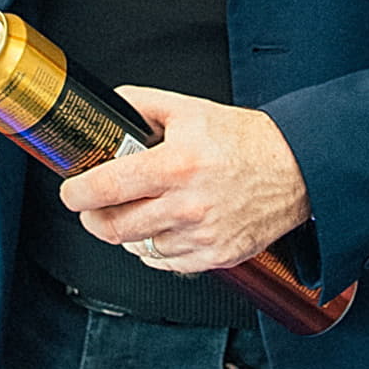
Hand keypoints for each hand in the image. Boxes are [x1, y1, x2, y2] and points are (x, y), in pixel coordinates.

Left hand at [56, 88, 310, 272]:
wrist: (297, 169)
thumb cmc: (247, 141)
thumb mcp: (189, 108)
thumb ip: (142, 105)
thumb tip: (109, 110)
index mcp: (176, 165)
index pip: (107, 188)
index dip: (77, 193)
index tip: (71, 191)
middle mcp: (187, 205)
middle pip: (113, 228)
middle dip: (93, 218)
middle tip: (91, 207)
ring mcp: (201, 236)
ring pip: (138, 248)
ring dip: (127, 233)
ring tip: (135, 212)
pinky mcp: (216, 257)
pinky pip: (166, 264)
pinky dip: (155, 249)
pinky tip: (162, 228)